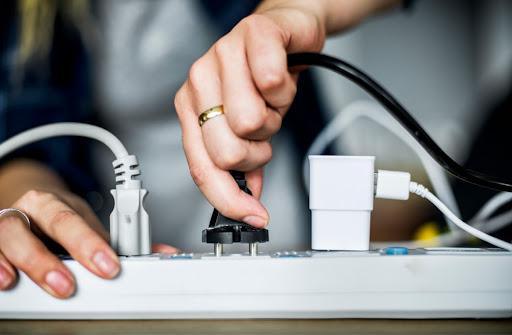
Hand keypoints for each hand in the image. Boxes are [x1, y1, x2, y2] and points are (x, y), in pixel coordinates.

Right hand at [0, 188, 177, 298]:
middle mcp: (32, 208)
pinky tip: (6, 281)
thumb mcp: (88, 227)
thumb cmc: (61, 222)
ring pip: (11, 233)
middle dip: (62, 254)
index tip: (110, 267)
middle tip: (73, 284)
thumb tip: (164, 253)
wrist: (31, 209)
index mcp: (59, 203)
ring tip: (45, 285)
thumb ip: (121, 242)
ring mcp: (9, 221)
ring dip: (29, 262)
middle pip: (47, 223)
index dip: (92, 244)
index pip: (76, 220)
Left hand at [174, 4, 326, 226]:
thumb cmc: (261, 80)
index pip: (202, 168)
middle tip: (264, 129)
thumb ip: (243, 165)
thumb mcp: (248, 129)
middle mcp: (198, 83)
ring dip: (274, 117)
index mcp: (191, 110)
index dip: (228, 198)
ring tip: (271, 100)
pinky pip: (270, 81)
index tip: (253, 215)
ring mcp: (220, 56)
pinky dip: (284, 87)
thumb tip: (249, 200)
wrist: (284, 34)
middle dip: (258, 150)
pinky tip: (281, 76)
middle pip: (228, 152)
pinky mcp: (251, 34)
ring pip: (250, 121)